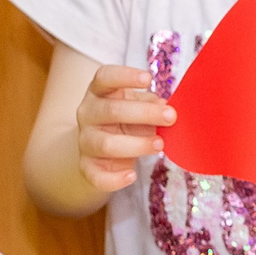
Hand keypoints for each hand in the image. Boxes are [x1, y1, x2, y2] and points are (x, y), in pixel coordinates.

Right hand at [75, 63, 172, 193]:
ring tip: (159, 144)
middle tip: (170, 117)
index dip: (124, 76)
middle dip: (144, 113)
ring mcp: (85, 141)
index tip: (148, 78)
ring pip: (106, 144)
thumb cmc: (125, 119)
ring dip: (136, 144)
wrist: (97, 149)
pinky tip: (132, 175)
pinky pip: (96, 175)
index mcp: (99, 93)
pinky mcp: (87, 167)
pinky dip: (114, 178)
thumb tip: (166, 107)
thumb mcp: (136, 105)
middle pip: (111, 110)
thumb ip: (149, 103)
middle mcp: (88, 114)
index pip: (104, 78)